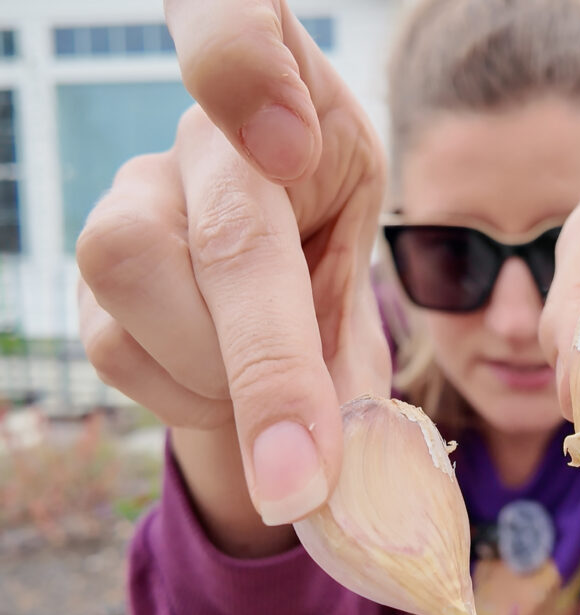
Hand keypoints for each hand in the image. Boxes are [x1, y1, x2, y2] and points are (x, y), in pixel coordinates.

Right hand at [77, 0, 389, 530]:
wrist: (254, 278)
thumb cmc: (318, 250)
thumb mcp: (355, 267)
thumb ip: (349, 331)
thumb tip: (357, 464)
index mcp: (291, 102)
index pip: (239, 23)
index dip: (243, 65)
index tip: (287, 142)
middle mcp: (197, 142)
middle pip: (207, 229)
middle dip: (265, 362)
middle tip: (307, 474)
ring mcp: (131, 201)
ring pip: (134, 283)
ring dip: (218, 376)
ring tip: (274, 391)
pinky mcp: (90, 277)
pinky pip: (115, 349)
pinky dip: (185, 394)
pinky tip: (224, 383)